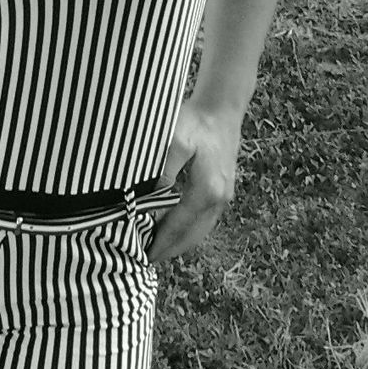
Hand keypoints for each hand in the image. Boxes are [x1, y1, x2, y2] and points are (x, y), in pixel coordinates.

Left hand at [146, 98, 241, 263]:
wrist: (222, 108)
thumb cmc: (195, 121)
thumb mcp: (175, 141)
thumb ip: (164, 171)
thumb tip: (151, 198)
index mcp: (206, 190)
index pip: (178, 226)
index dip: (160, 243)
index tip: (144, 256)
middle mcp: (218, 198)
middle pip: (192, 235)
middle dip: (170, 249)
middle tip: (147, 260)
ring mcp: (224, 195)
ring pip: (201, 230)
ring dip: (181, 242)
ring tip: (159, 249)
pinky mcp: (224, 189)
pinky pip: (206, 219)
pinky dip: (190, 230)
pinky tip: (178, 229)